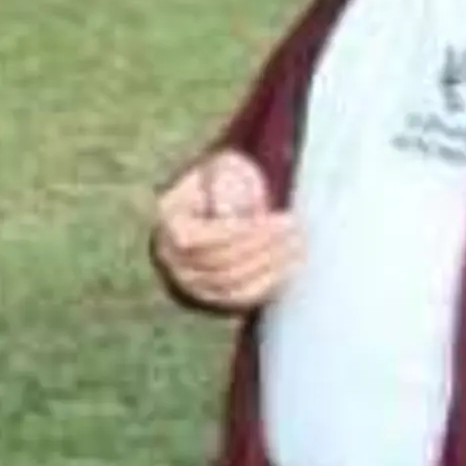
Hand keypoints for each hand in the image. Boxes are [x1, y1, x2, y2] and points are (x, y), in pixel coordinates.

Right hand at [151, 149, 301, 311]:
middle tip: (296, 231)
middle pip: (219, 261)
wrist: (215, 204)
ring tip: (297, 246)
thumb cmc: (223, 181)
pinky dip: (265, 284)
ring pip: (230, 282)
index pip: (203, 237)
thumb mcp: (224, 167)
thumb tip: (228, 216)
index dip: (244, 232)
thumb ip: (225, 184)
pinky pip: (238, 298)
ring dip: (268, 266)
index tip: (280, 218)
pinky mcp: (209, 296)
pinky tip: (287, 267)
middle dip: (263, 247)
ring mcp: (188, 279)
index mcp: (169, 219)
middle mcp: (170, 255)